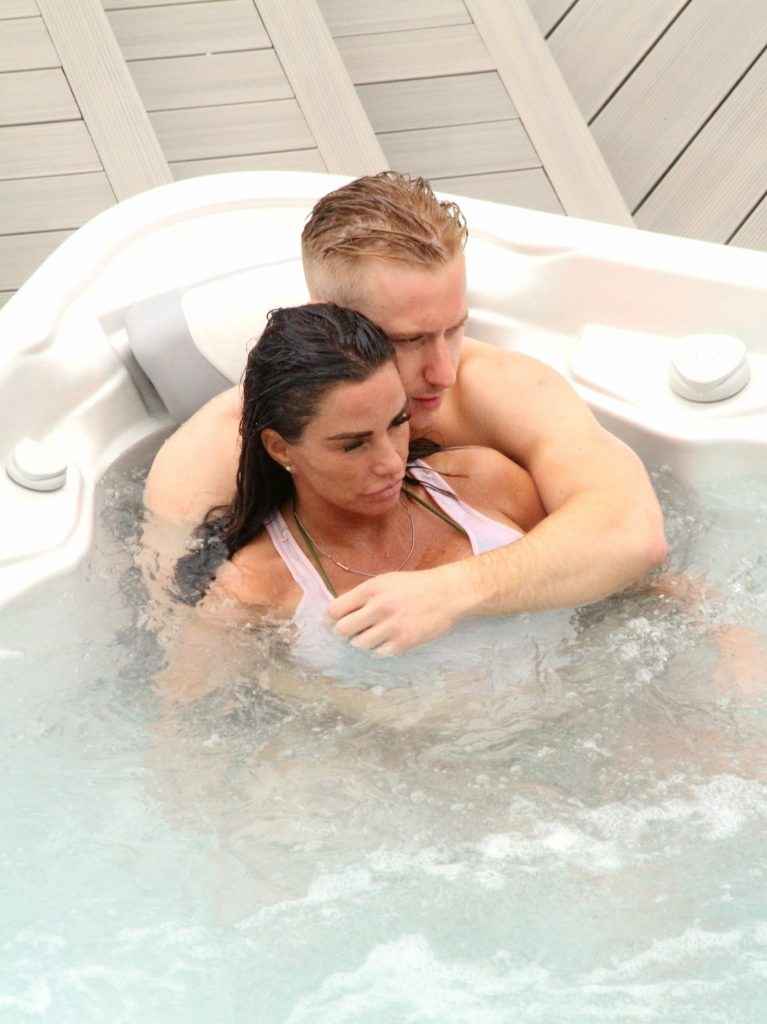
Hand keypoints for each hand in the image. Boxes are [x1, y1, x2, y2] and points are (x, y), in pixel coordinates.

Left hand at [328, 566, 468, 655]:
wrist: (447, 594)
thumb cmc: (414, 586)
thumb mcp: (385, 581)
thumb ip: (361, 595)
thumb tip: (336, 613)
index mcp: (371, 589)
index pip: (335, 610)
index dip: (332, 617)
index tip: (335, 620)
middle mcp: (379, 608)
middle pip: (342, 630)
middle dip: (345, 631)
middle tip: (353, 629)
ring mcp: (391, 627)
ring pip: (359, 644)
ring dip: (363, 640)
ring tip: (374, 632)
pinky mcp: (403, 643)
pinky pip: (378, 652)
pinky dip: (380, 648)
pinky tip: (388, 638)